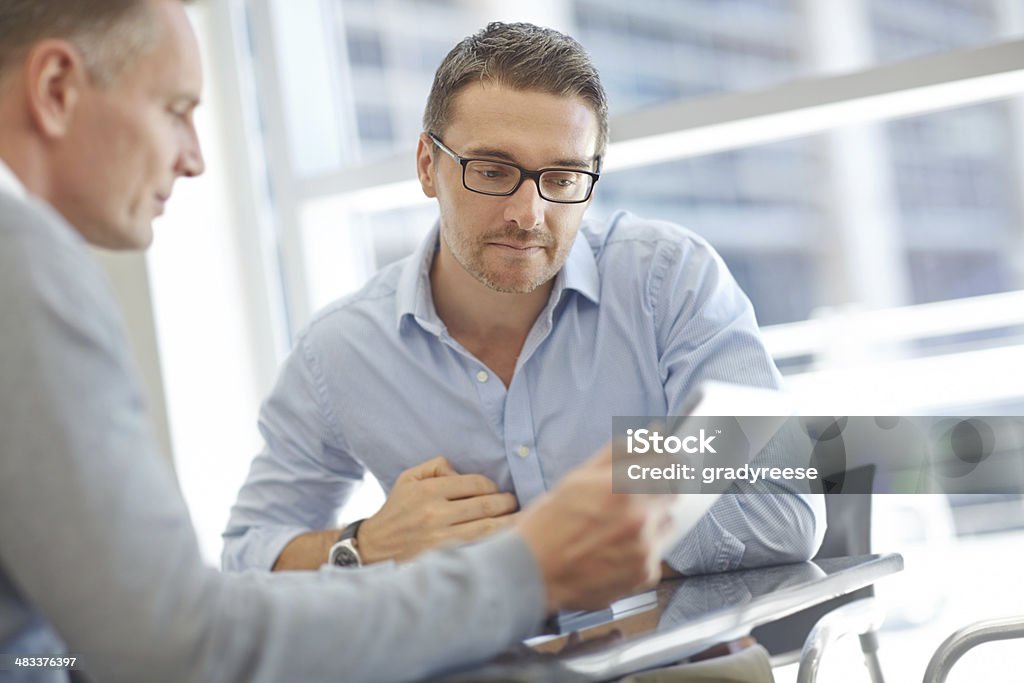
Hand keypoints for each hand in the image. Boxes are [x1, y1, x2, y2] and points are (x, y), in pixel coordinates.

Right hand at [358, 455, 517, 562]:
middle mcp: (436, 514)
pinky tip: (506, 542)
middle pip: (488, 506)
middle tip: (515, 505)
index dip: (493, 487)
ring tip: (521, 522)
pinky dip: (496, 545)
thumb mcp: (408, 479)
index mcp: (429, 491)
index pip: (477, 484)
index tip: (498, 493)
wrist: (373, 549)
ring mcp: (441, 539)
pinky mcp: (443, 559)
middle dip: (508, 504)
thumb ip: (435, 467)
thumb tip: (461, 471)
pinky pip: (478, 549)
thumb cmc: (397, 511)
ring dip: (510, 524)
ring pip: (489, 529)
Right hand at [516, 443, 676, 612]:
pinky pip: (656, 553)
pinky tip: (614, 551)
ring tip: (617, 529)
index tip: (659, 465)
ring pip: (666, 525)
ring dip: (651, 522)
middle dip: (656, 492)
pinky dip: (641, 550)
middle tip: (629, 500)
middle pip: (673, 495)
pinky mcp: (644, 575)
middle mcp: (640, 519)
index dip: (665, 463)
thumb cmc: (548, 524)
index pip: (671, 465)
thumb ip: (621, 452)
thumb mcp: (579, 478)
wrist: (531, 573)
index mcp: (623, 488)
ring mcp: (645, 550)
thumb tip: (654, 433)